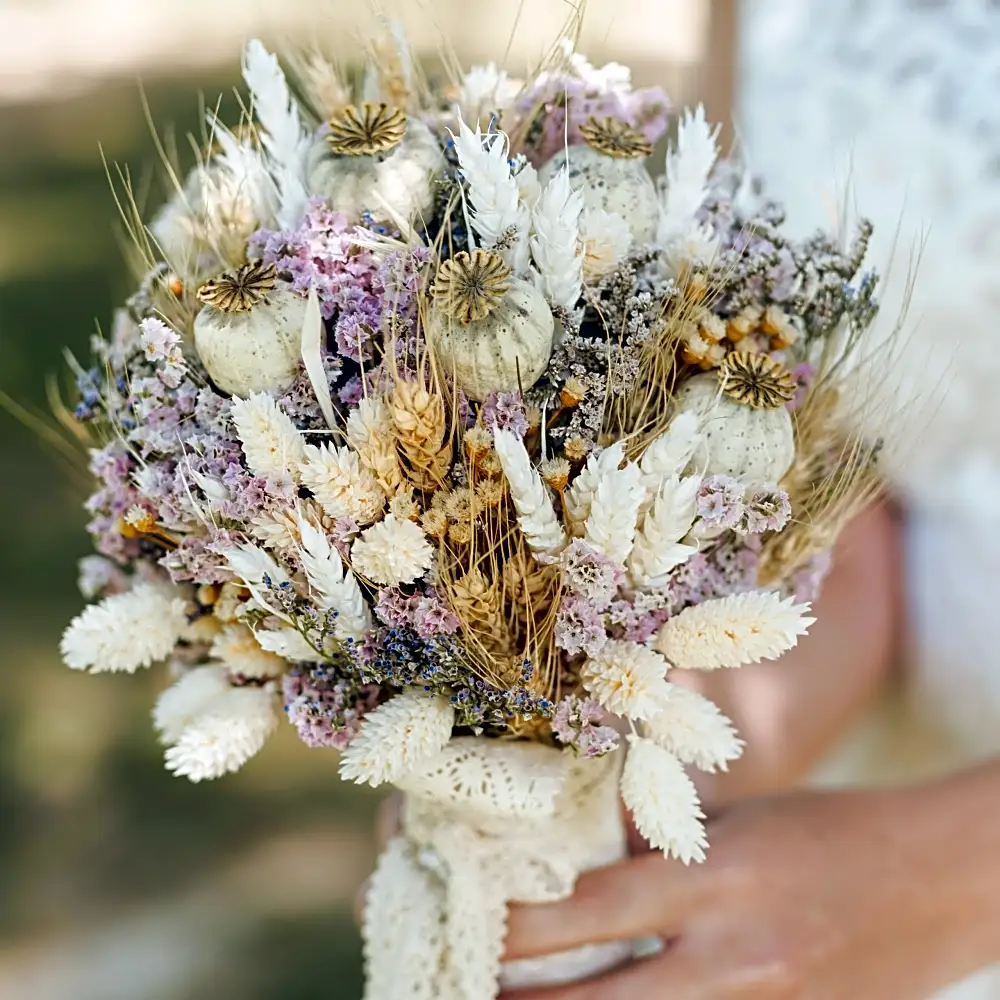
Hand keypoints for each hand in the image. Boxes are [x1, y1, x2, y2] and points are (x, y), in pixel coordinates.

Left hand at [502, 786, 985, 998]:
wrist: (938, 880)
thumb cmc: (829, 831)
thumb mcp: (740, 817)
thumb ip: (663, 839)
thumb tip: (591, 847)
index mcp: (716, 877)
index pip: (592, 912)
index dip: (521, 933)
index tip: (474, 938)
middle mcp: (737, 955)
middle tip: (475, 996)